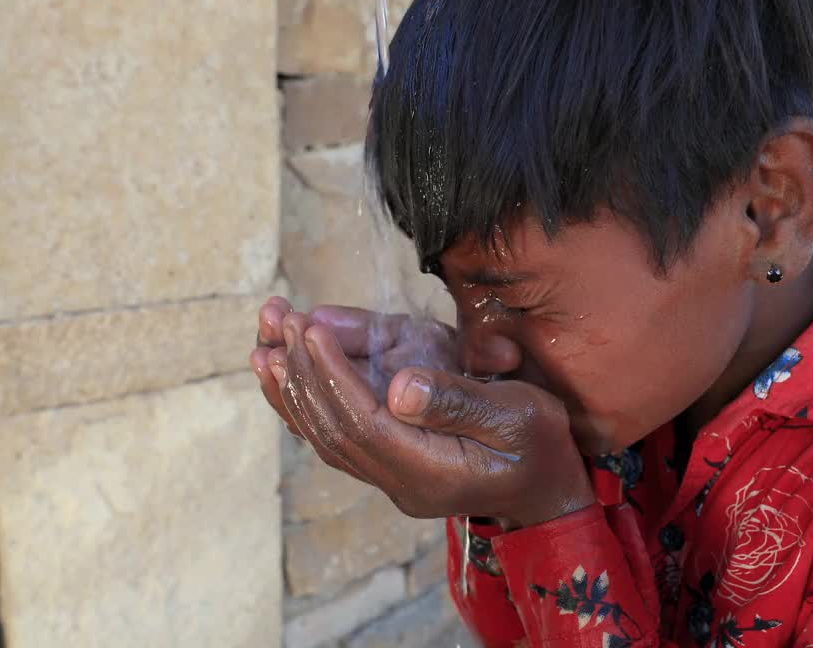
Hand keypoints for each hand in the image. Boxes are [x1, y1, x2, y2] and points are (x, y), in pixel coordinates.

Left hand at [250, 303, 594, 527]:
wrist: (547, 490)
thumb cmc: (540, 446)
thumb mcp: (520, 416)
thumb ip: (459, 402)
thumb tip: (399, 386)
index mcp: (431, 471)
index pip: (364, 423)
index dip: (332, 375)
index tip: (310, 329)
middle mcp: (401, 481)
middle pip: (334, 430)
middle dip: (304, 372)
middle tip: (281, 321)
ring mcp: (390, 479)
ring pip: (325, 437)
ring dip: (292, 388)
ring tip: (265, 342)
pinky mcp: (387, 466)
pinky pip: (333, 438)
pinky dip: (304, 404)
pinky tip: (283, 373)